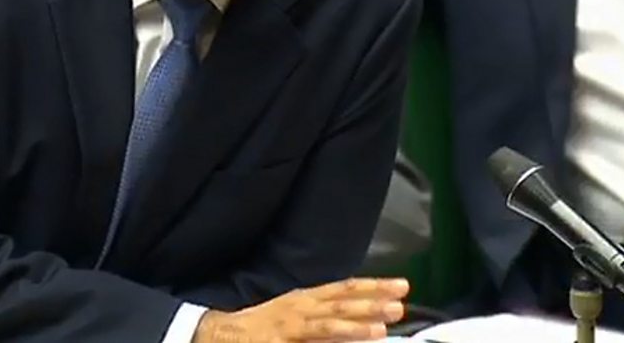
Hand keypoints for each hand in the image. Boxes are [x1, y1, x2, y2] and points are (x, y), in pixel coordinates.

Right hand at [192, 277, 409, 342]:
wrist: (222, 333)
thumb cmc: (265, 326)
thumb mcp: (298, 316)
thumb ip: (327, 319)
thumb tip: (364, 322)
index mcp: (306, 298)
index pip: (345, 288)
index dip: (373, 286)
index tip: (400, 286)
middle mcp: (300, 307)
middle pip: (340, 302)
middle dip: (371, 303)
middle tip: (400, 303)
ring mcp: (289, 326)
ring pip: (326, 324)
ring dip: (354, 325)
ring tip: (380, 329)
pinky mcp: (278, 342)